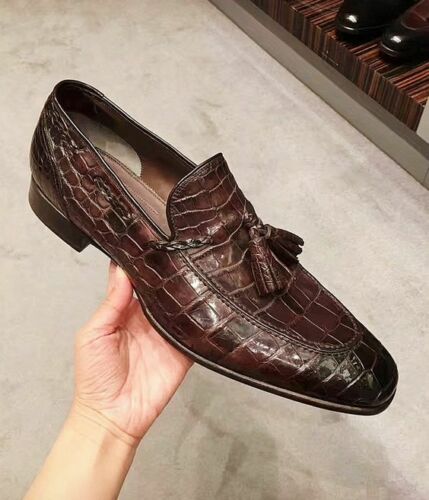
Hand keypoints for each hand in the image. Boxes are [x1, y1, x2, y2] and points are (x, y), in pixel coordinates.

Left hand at [73, 262, 192, 444]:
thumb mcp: (93, 335)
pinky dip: (202, 320)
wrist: (112, 417)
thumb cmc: (95, 377)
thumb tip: (123, 272)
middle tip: (181, 250)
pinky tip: (209, 302)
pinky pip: (195, 332)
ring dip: (187, 293)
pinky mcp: (182, 351)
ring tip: (198, 270)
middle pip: (162, 291)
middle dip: (170, 275)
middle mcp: (148, 320)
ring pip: (180, 307)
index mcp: (125, 313)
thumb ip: (110, 304)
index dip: (142, 266)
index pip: (136, 283)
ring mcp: (166, 335)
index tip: (152, 243)